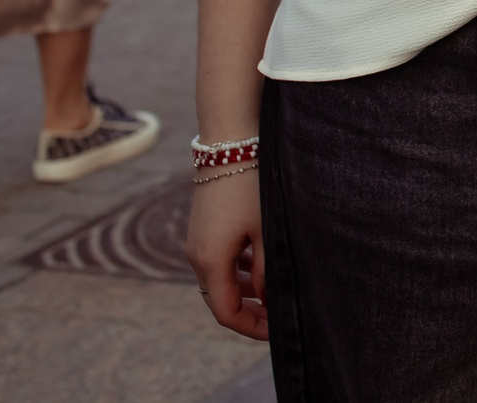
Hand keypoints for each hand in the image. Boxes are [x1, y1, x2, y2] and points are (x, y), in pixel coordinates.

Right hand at [186, 172, 269, 340]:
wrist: (229, 144)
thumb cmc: (252, 186)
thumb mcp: (266, 230)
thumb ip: (268, 270)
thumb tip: (269, 299)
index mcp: (210, 262)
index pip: (227, 313)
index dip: (252, 327)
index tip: (278, 331)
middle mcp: (197, 256)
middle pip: (221, 300)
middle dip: (250, 312)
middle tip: (279, 318)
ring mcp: (197, 242)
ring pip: (220, 280)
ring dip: (246, 291)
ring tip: (276, 294)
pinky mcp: (203, 229)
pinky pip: (219, 260)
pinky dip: (238, 271)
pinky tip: (262, 267)